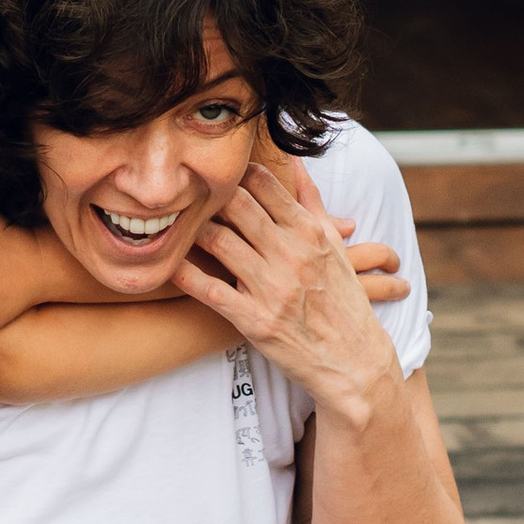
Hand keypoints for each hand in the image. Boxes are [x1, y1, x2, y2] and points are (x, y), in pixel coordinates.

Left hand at [188, 163, 399, 426]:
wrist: (354, 361)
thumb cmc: (342, 300)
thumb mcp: (334, 246)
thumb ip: (312, 201)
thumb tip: (294, 161)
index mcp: (310, 232)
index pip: (265, 185)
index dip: (236, 172)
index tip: (217, 170)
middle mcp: (291, 255)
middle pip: (237, 206)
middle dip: (209, 194)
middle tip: (187, 190)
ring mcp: (272, 288)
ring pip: (219, 241)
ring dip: (192, 229)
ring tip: (175, 222)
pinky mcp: (255, 320)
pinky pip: (212, 291)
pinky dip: (187, 275)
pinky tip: (169, 264)